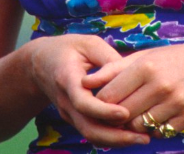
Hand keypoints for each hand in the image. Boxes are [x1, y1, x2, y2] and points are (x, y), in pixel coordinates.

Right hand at [29, 34, 149, 147]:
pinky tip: (131, 134)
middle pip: (88, 128)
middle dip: (116, 136)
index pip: (83, 102)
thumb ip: (107, 57)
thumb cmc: (68, 49)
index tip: (125, 113)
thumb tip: (131, 73)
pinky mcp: (75, 118)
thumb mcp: (88, 44)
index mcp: (67, 79)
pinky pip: (91, 131)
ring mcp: (69, 113)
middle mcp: (66, 101)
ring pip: (90, 134)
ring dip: (116, 140)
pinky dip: (110, 136)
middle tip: (143, 137)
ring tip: (143, 139)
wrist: (40, 64)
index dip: (103, 110)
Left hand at [83, 43, 183, 136]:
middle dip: (117, 115)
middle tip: (121, 110)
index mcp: (146, 66)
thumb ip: (114, 68)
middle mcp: (160, 84)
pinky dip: (154, 128)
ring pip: (138, 127)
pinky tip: (159, 114)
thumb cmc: (176, 59)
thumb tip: (84, 80)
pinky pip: (159, 133)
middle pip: (121, 114)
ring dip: (134, 123)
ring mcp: (175, 103)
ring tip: (140, 111)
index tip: (106, 101)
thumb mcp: (146, 55)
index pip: (109, 95)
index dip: (103, 102)